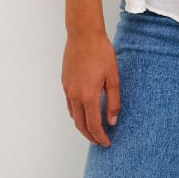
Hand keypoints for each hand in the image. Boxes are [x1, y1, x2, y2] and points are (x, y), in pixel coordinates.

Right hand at [62, 30, 120, 146]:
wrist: (83, 35)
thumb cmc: (101, 53)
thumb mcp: (113, 77)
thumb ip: (113, 101)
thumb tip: (112, 120)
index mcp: (89, 96)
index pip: (93, 125)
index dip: (100, 137)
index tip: (107, 142)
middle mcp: (75, 96)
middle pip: (80, 125)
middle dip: (90, 136)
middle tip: (99, 141)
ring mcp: (68, 89)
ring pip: (73, 116)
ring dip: (82, 126)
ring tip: (93, 129)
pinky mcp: (65, 82)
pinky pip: (69, 104)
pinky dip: (76, 113)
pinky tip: (84, 111)